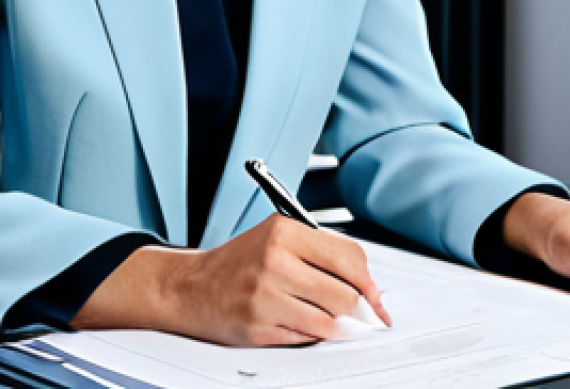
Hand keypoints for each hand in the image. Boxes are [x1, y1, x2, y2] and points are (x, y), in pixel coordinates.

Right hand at [72, 214, 390, 345]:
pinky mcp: (259, 326)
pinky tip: (303, 323)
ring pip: (330, 321)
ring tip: (331, 318)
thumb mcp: (278, 239)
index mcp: (284, 231)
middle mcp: (275, 260)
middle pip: (345, 293)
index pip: (349, 257)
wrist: (193, 287)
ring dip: (339, 326)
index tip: (376, 295)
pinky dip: (314, 335)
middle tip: (365, 314)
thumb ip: (321, 254)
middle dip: (361, 309)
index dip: (369, 281)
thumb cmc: (241, 262)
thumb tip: (369, 285)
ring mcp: (266, 295)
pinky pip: (307, 337)